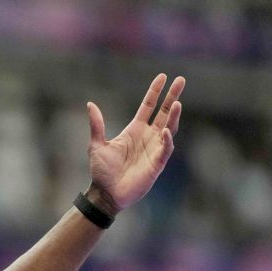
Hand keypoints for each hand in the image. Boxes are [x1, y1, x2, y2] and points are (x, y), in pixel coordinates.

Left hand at [86, 73, 184, 213]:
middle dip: (172, 97)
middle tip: (181, 79)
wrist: (105, 193)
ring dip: (174, 116)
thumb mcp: (96, 145)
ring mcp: (154, 149)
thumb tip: (90, 104)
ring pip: (169, 128)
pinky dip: (167, 139)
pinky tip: (166, 129)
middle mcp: (148, 137)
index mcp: (134, 130)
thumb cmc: (102, 171)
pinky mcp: (157, 163)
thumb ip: (97, 125)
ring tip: (177, 102)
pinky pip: (165, 149)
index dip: (155, 92)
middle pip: (164, 113)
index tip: (163, 76)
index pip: (149, 106)